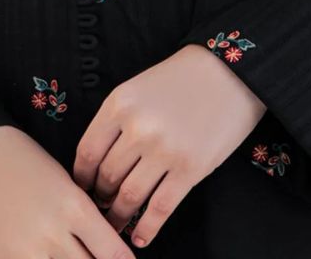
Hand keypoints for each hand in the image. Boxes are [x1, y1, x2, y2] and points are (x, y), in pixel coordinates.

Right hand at [0, 124, 134, 258]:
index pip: (112, 253)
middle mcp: (52, 233)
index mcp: (73, 207)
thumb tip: (104, 250)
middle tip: (95, 257)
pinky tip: (40, 257)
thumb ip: (83, 219)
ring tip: (64, 254)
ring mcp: (22, 252)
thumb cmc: (24, 161)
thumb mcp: (64, 183)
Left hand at [71, 44, 266, 247]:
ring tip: (116, 224)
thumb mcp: (138, 88)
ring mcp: (164, 150)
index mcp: (120, 103)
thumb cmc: (181, 79)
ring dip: (119, 216)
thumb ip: (116, 120)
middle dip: (101, 198)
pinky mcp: (190, 169)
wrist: (228, 72)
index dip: (82, 178)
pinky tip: (140, 237)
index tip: (83, 188)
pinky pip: (160, 208)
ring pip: (129, 197)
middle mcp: (138, 128)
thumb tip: (99, 163)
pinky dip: (147, 228)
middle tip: (101, 206)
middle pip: (107, 177)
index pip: (88, 152)